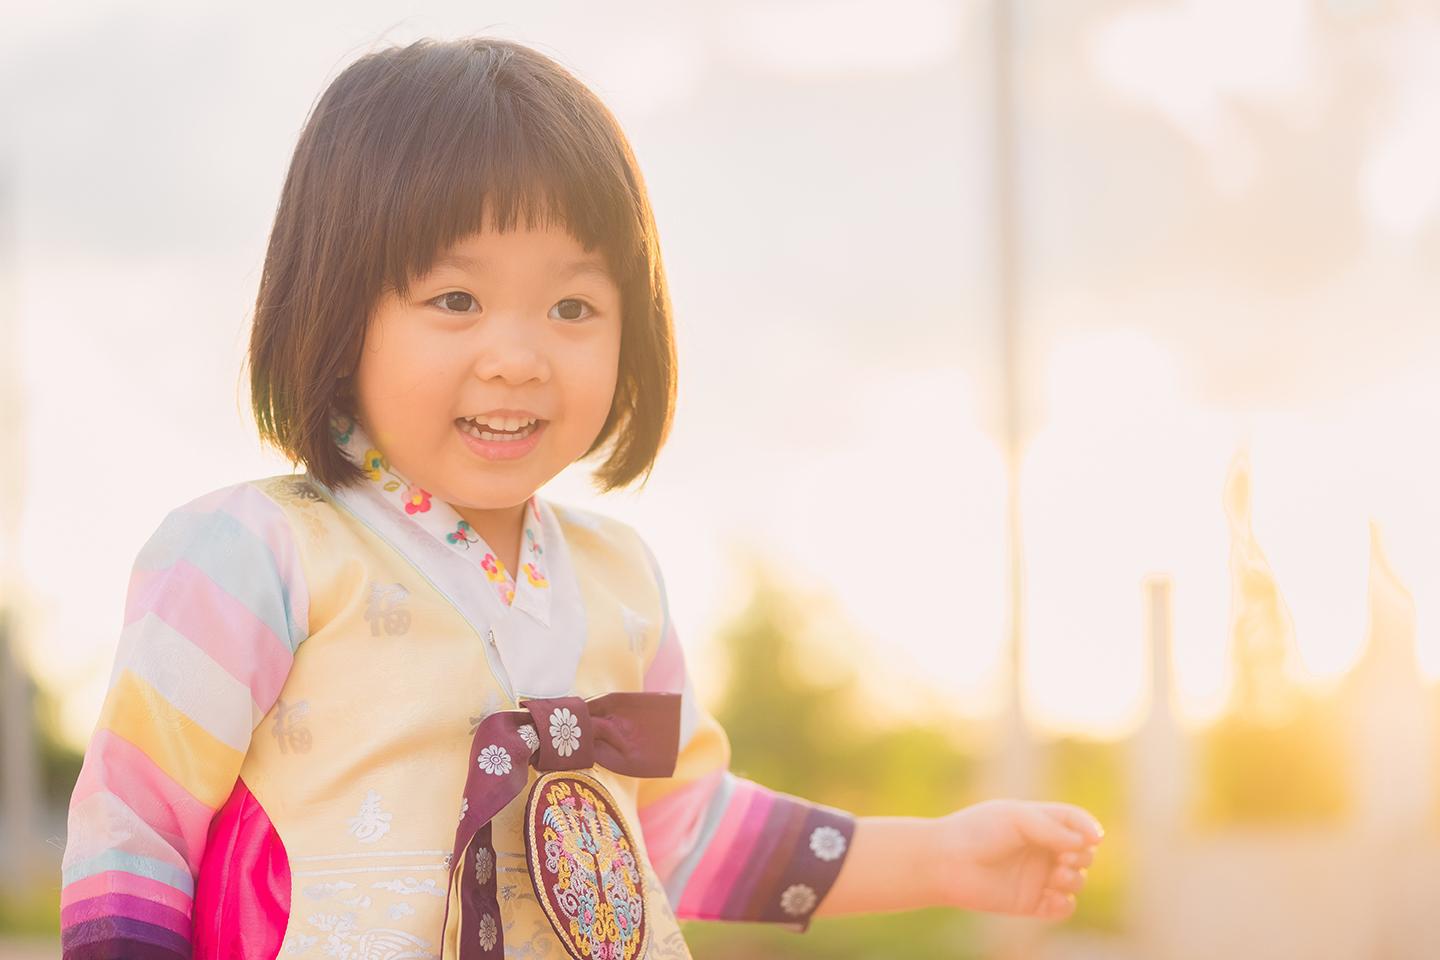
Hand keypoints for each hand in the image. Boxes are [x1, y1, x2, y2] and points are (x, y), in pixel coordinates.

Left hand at [934, 799, 1101, 920]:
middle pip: (1082, 853)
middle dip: (1083, 856)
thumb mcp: (1015, 817)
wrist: (946, 862)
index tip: (1094, 838)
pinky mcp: (1030, 902)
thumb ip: (1051, 828)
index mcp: (1038, 822)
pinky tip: (1050, 898)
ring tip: (1056, 875)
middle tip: (1064, 857)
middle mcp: (1040, 849)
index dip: (1089, 828)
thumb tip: (1083, 843)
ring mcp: (1036, 876)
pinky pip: (1062, 908)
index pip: (1075, 822)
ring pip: (1076, 880)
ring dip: (1075, 879)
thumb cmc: (977, 831)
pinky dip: (1064, 905)